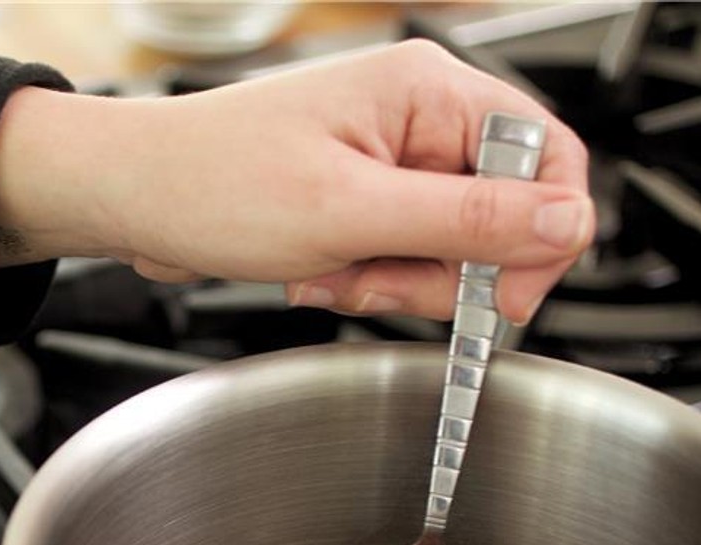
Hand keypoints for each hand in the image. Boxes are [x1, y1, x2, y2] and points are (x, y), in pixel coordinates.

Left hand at [0, 39, 591, 323]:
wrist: (132, 198)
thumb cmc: (212, 182)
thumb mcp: (349, 213)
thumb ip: (467, 221)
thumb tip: (568, 222)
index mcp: (429, 93)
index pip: (548, 158)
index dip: (539, 236)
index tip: (502, 296)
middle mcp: (417, 120)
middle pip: (497, 217)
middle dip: (440, 270)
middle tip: (379, 280)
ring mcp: (388, 164)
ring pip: (445, 251)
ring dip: (391, 282)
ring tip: (328, 270)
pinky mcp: (360, 202)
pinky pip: (398, 260)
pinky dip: (362, 282)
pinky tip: (313, 272)